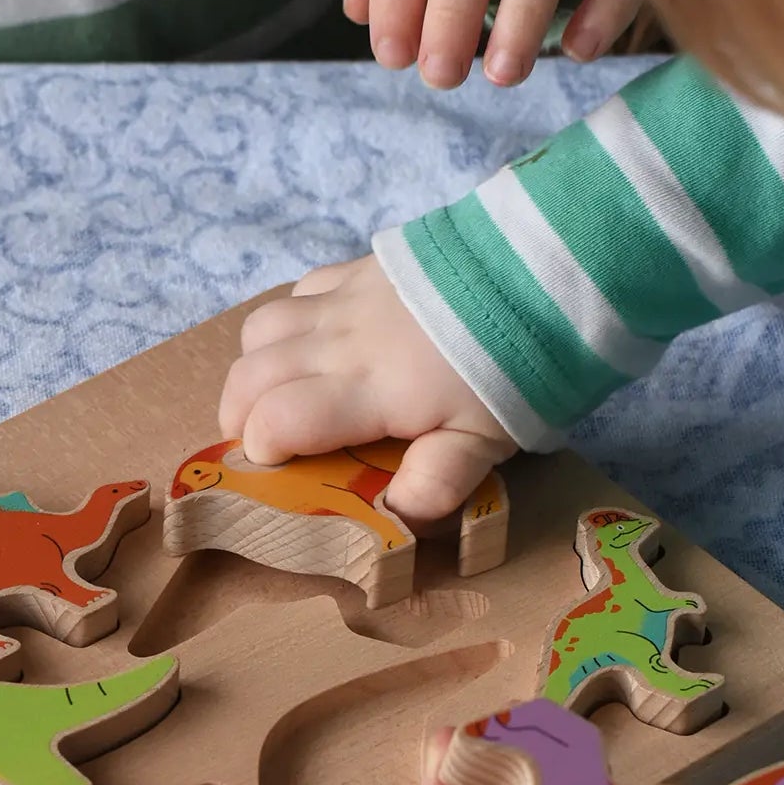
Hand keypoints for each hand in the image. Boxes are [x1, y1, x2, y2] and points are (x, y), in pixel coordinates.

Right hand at [218, 255, 515, 525]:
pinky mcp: (359, 269)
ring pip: (260, 329)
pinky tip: (317, 344)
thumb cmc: (517, 365)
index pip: (275, 419)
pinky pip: (297, 293)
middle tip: (265, 446)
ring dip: (256, 368)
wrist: (543, 271)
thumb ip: (438, 482)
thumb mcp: (488, 441)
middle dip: (240, 417)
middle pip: (249, 375)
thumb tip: (394, 515)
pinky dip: (288, 324)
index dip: (261, 450)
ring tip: (280, 396)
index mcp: (368, 389)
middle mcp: (340, 340)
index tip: (281, 470)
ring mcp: (345, 298)